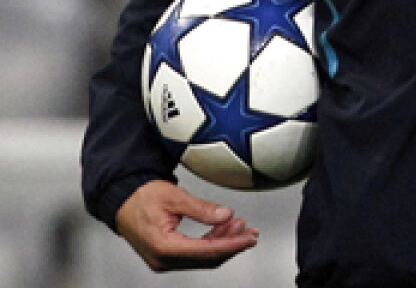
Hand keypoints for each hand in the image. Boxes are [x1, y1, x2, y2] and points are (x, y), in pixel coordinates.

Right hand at [115, 179, 258, 271]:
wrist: (122, 200)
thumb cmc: (142, 197)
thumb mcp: (175, 197)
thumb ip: (201, 209)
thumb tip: (226, 215)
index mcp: (164, 246)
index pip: (206, 251)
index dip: (232, 245)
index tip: (249, 237)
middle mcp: (163, 259)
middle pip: (207, 258)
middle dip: (232, 245)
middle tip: (251, 232)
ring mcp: (164, 260)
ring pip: (202, 257)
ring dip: (223, 243)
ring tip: (240, 226)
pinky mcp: (166, 256)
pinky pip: (194, 253)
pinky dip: (211, 242)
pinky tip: (224, 229)